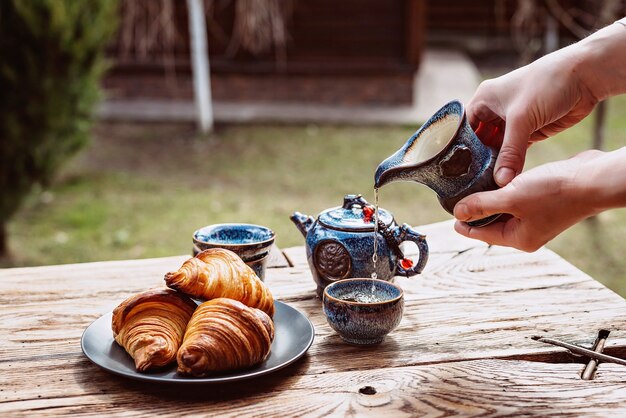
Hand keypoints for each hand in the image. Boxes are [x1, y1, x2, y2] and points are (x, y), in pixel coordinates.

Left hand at [453, 150, 606, 251]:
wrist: (593, 179)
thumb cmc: (555, 192)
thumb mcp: (511, 197)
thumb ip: (483, 205)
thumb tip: (458, 214)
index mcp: (520, 239)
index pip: (484, 235)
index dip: (466, 225)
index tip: (452, 218)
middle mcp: (529, 232)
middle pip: (494, 223)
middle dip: (477, 212)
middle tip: (459, 199)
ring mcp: (538, 218)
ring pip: (506, 210)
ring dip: (491, 200)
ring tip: (473, 188)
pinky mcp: (544, 202)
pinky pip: (518, 200)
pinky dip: (506, 192)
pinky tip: (497, 180)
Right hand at [468, 19, 625, 186]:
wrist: (585, 76)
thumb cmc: (546, 85)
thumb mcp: (522, 119)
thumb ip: (511, 152)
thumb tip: (501, 181)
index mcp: (484, 100)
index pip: (463, 129)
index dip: (458, 149)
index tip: (454, 172)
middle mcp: (495, 111)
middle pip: (479, 141)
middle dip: (477, 161)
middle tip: (469, 184)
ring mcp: (512, 122)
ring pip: (498, 149)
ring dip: (495, 165)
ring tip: (485, 186)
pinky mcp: (529, 131)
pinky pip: (515, 152)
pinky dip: (511, 164)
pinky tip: (505, 180)